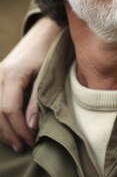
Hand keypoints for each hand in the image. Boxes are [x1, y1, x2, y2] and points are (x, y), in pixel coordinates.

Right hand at [0, 17, 61, 150]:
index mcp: (12, 74)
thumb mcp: (47, 74)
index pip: (9, 109)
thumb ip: (37, 100)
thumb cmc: (51, 50)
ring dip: (2, 128)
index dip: (19, 129)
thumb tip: (29, 127)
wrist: (46, 30)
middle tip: (23, 147)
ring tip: (16, 142)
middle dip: (9, 133)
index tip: (30, 141)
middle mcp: (0, 74)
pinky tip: (8, 128)